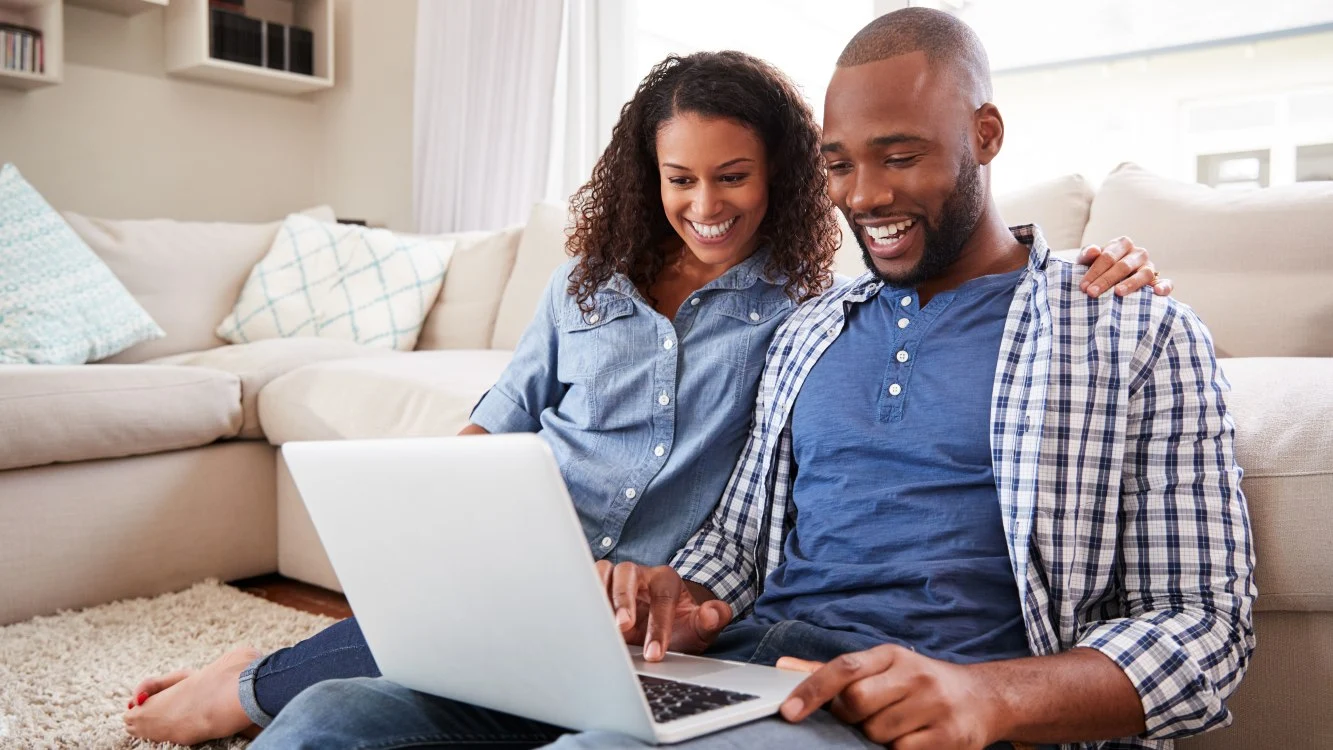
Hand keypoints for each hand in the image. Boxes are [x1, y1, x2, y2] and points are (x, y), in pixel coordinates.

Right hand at [595, 561, 732, 660]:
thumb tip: (715, 612)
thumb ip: (711, 620)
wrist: (664, 626)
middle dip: (624, 599)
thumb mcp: (699, 627)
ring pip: (604, 572)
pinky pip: (587, 582)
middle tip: (622, 627)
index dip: (658, 626)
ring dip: (599, 593)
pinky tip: (583, 619)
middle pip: (628, 573)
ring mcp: (617, 579)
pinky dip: (584, 596)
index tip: (655, 653)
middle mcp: (640, 574)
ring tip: (598, 621)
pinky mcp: (599, 587)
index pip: (663, 598)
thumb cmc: (679, 626)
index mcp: (666, 580)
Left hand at [779, 645, 999, 749]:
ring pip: (878, 733)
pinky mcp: (949, 736)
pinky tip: (908, 741)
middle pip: (858, 702)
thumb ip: (835, 672)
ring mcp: (934, 705)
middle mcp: (915, 674)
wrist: (984, 698)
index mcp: (892, 655)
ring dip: (874, 739)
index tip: (789, 712)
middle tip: (860, 720)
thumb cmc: (921, 684)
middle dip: (849, 718)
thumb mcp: (883, 667)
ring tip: (892, 728)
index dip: (813, 689)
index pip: (845, 667)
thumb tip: (784, 666)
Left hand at [1077, 236, 1172, 297]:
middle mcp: (1138, 253)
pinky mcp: (1158, 280)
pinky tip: (1157, 292)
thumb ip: (1087, 255)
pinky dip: (1164, 286)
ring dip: (1131, 283)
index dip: (1095, 272)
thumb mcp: (1087, 261)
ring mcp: (1149, 266)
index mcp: (1122, 244)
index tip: (1083, 286)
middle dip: (1106, 280)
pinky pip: (1166, 282)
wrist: (1107, 278)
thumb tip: (1094, 251)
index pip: (1108, 256)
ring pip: (1145, 273)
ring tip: (1118, 293)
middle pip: (1123, 266)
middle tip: (1092, 293)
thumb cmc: (1096, 269)